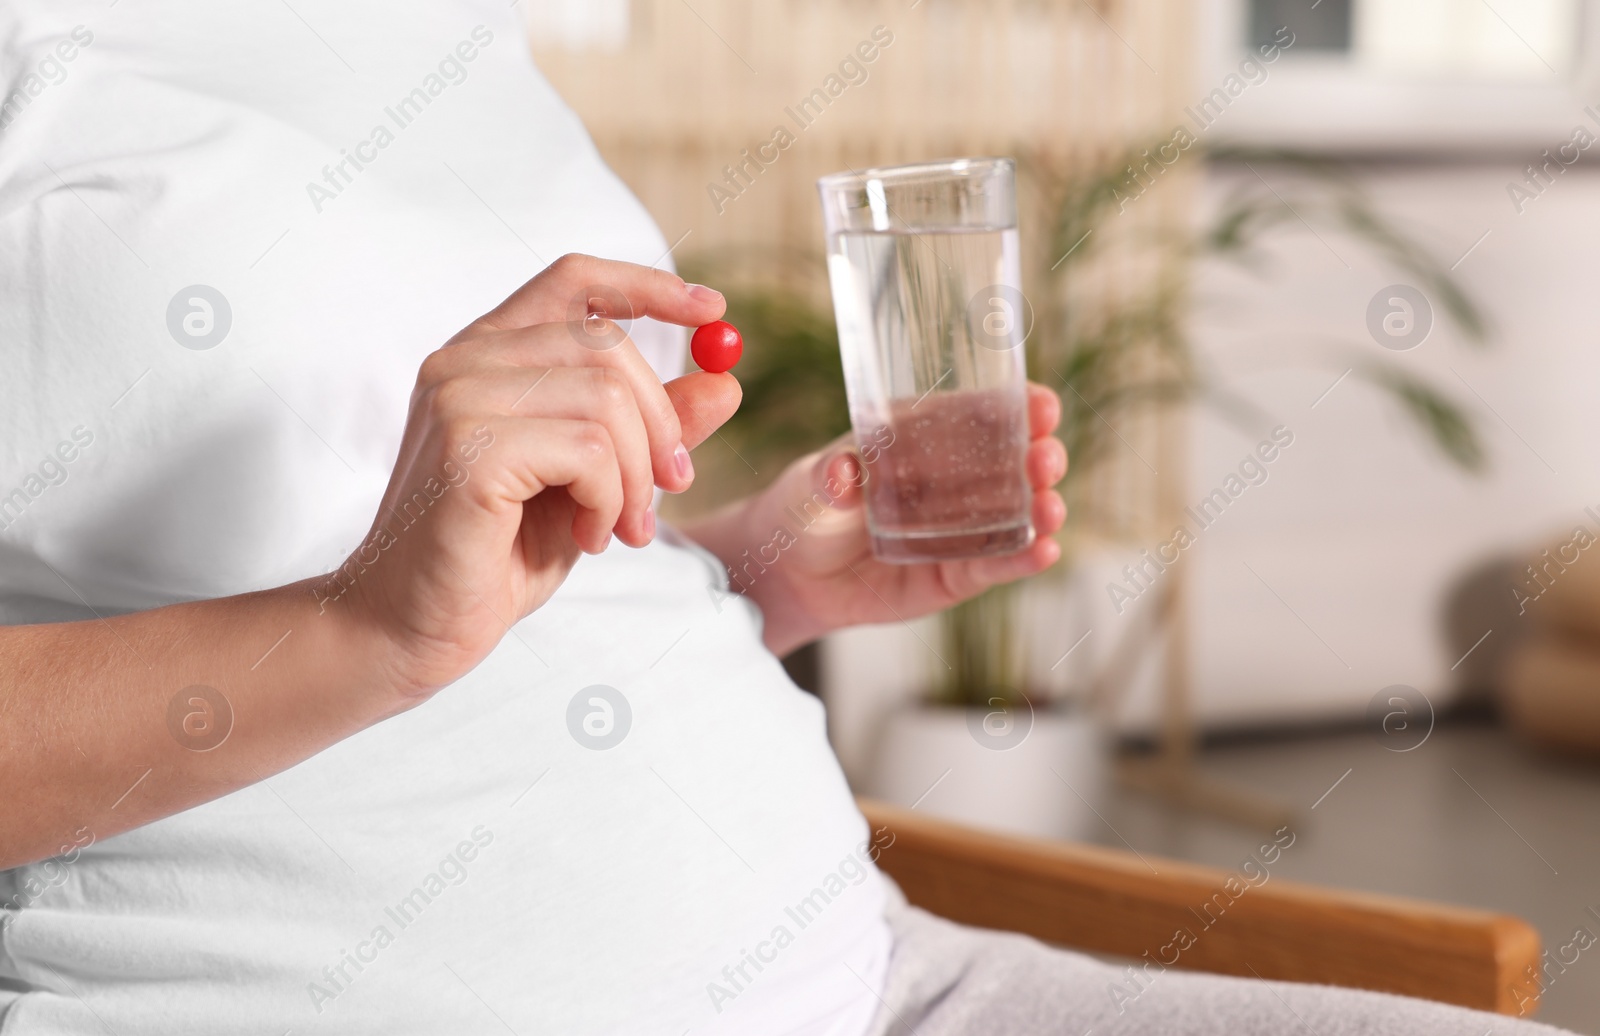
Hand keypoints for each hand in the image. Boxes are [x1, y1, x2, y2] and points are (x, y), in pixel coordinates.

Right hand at [333, 254, 740, 697]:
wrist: (411, 627)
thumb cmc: (495, 554)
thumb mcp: (591, 483)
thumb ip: (647, 431)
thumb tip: (725, 382)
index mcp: (487, 354)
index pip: (574, 280)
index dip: (649, 286)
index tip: (713, 311)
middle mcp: (464, 360)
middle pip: (607, 345)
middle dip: (660, 424)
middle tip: (670, 489)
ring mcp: (459, 399)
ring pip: (606, 400)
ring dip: (635, 478)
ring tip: (617, 528)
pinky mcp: (469, 450)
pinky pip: (589, 452)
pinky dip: (609, 501)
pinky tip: (587, 537)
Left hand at [685, 384, 1066, 656]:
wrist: (791, 576)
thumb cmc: (803, 510)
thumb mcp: (809, 486)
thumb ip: (828, 477)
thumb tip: (842, 472)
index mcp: (925, 437)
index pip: (982, 413)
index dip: (1019, 405)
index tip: (1041, 404)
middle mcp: (954, 479)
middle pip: (1012, 462)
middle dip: (1039, 457)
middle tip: (1045, 459)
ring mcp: (962, 528)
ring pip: (1016, 515)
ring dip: (1042, 508)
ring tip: (1051, 510)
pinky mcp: (957, 574)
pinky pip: (996, 565)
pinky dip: (1023, 558)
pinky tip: (1044, 551)